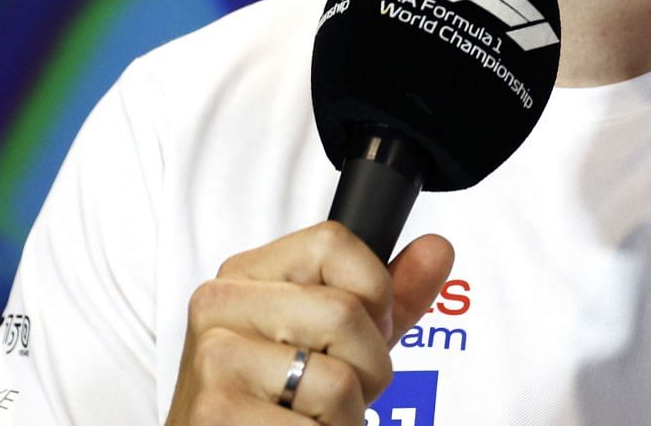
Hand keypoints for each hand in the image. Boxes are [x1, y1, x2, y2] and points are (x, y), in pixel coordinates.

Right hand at [164, 222, 453, 425]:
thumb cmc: (276, 404)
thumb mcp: (336, 345)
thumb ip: (387, 300)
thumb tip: (437, 249)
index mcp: (246, 275)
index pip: (333, 243)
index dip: (373, 295)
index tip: (361, 334)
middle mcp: (219, 305)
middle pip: (344, 313)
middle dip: (368, 370)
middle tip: (335, 394)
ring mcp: (213, 360)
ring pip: (337, 381)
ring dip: (345, 418)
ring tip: (311, 420)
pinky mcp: (215, 413)